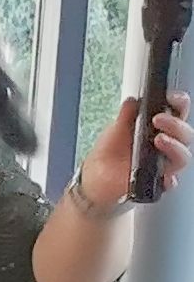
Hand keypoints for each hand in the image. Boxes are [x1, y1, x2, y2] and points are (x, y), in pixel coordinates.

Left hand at [76, 91, 191, 209]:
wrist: (97, 177)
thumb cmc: (110, 152)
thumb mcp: (115, 129)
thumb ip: (126, 114)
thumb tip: (132, 101)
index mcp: (159, 129)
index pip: (178, 113)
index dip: (180, 104)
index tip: (173, 98)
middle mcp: (167, 146)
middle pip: (185, 134)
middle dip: (175, 124)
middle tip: (158, 119)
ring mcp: (163, 164)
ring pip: (182, 157)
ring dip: (174, 146)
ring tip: (159, 139)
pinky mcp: (157, 182)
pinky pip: (169, 182)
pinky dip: (168, 179)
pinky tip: (164, 176)